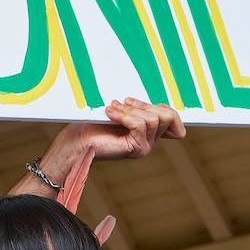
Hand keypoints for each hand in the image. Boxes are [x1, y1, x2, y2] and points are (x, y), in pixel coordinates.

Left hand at [11, 98, 183, 198]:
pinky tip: (110, 115)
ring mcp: (145, 147)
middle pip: (167, 115)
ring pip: (154, 119)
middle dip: (142, 105)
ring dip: (130, 110)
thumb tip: (154, 100)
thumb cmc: (93, 125)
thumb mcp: (121, 110)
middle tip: (121, 103)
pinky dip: (124, 116)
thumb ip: (139, 107)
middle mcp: (150, 141)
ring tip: (112, 110)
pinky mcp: (137, 149)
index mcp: (149, 131)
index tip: (136, 103)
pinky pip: (140, 125)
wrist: (76, 141)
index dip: (164, 107)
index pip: (173, 119)